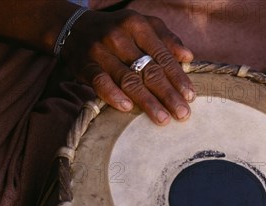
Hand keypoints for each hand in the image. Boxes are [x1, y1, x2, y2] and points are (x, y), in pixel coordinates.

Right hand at [62, 10, 194, 124]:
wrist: (75, 27)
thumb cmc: (120, 31)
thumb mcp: (145, 25)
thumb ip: (167, 39)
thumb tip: (188, 57)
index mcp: (138, 25)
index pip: (163, 56)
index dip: (178, 78)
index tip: (190, 97)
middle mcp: (119, 36)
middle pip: (148, 70)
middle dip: (168, 94)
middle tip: (182, 114)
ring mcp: (100, 50)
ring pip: (128, 79)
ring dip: (147, 102)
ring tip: (163, 119)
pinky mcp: (84, 64)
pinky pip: (100, 82)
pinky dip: (113, 95)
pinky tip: (127, 108)